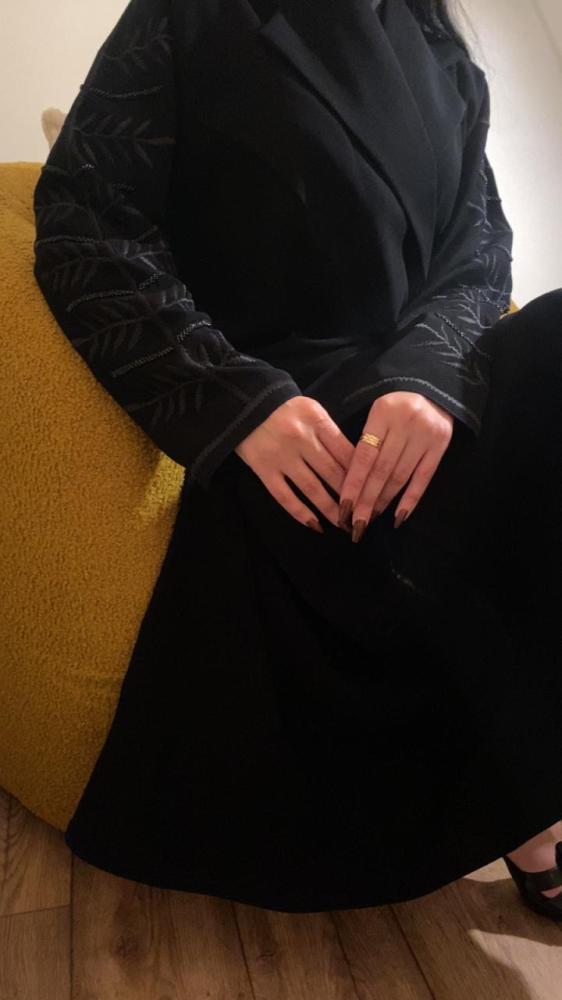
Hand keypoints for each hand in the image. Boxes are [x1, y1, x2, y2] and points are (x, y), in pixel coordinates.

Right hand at [234, 395, 355, 532]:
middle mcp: (301, 438)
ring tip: (343, 524)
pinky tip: (315, 525)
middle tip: (363, 514)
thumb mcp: (311, 410)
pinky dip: (301, 513)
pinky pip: (285, 496)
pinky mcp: (264, 469)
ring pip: (312, 488)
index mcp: (317, 420)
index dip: (362, 475)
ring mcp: (282, 456)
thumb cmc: (283, 408)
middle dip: (351, 496)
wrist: (244, 404)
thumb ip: (330, 432)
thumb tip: (353, 463)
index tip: (372, 492)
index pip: (347, 452)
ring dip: (330, 509)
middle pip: (333, 473)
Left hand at [338, 391, 453, 540]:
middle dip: (366, 499)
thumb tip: (349, 480)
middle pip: (382, 470)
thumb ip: (365, 439)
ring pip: (400, 476)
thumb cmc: (396, 404)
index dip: (353, 483)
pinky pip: (424, 478)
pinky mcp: (441, 445)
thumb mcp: (377, 411)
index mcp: (383, 413)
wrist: (434, 387)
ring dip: (384, 501)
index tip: (343, 506)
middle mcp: (405, 424)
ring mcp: (426, 435)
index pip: (364, 455)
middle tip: (355, 523)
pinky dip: (411, 499)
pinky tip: (398, 517)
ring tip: (371, 519)